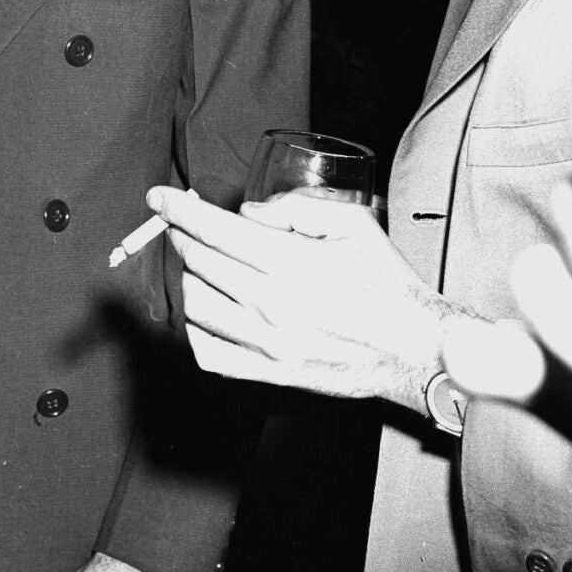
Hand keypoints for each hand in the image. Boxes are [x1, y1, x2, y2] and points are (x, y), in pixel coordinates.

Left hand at [145, 185, 456, 412]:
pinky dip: (197, 327)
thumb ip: (296, 207)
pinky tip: (209, 309)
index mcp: (292, 262)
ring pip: (196, 304)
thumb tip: (248, 214)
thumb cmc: (384, 281)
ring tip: (202, 263)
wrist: (411, 347)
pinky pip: (208, 352)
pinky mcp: (268, 374)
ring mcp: (267, 344)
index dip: (180, 208)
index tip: (159, 197)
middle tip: (184, 224)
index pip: (214, 230)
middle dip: (183, 235)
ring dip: (189, 277)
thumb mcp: (353, 223)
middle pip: (200, 262)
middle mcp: (273, 304)